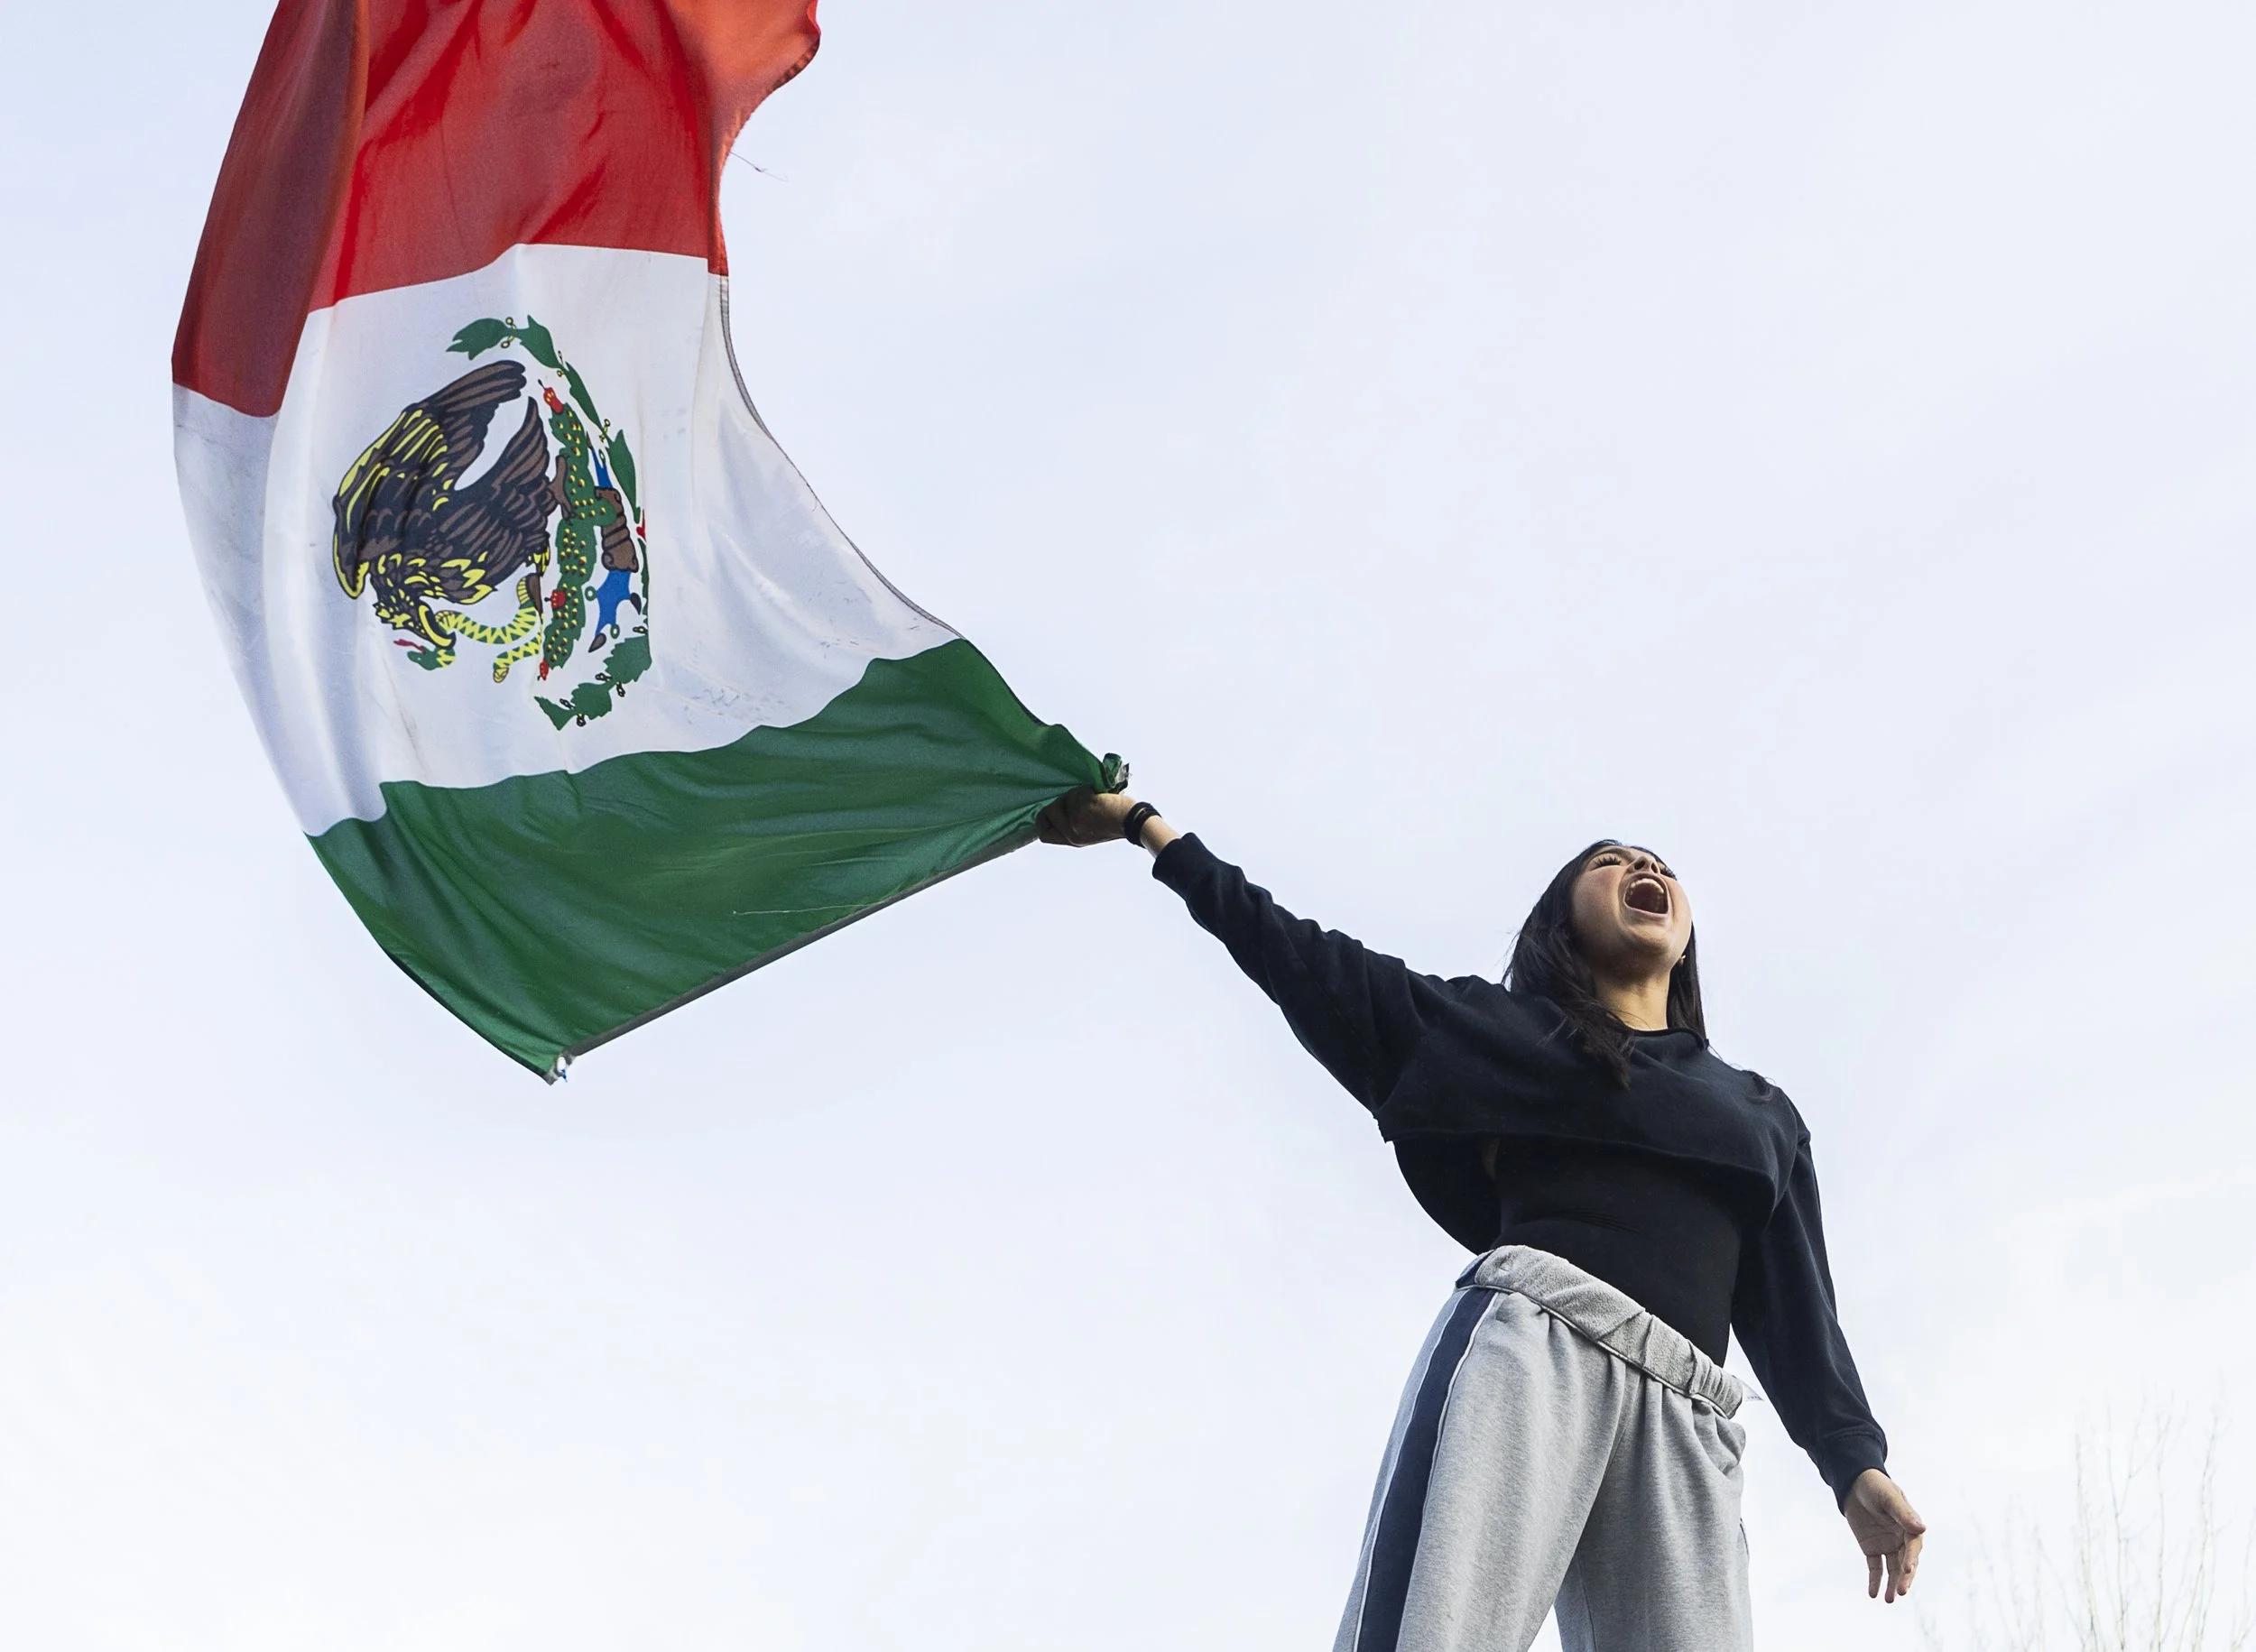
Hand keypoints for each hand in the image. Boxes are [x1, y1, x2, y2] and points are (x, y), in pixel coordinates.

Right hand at [1036, 787, 1134, 846]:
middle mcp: (1071, 833)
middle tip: (1076, 800)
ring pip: (1063, 798)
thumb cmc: (1116, 822)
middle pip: (1047, 813)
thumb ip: (1073, 825)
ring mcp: (1076, 820)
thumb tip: (1059, 808)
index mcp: (1073, 840)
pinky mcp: (1083, 807)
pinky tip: (1099, 796)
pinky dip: (1087, 789)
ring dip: (1076, 794)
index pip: (1045, 835)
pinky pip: (1077, 791)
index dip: (1043, 822)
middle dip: (1057, 803)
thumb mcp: (1090, 832)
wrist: (1132, 821)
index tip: (1049, 811)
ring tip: (1094, 798)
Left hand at [1844, 1469, 1924, 1602]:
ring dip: (1892, 1584)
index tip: (1908, 1570)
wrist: (1854, 1484)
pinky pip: (1875, 1568)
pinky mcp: (1873, 1549)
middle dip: (1904, 1578)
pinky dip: (1875, 1581)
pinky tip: (1873, 1594)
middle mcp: (1902, 1539)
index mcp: (1910, 1527)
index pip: (1913, 1546)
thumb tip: (1922, 1529)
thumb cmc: (1876, 1486)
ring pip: (1893, 1569)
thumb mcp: (1888, 1497)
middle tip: (1901, 1592)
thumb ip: (1903, 1513)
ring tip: (1889, 1600)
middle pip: (1906, 1562)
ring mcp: (1888, 1545)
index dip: (1911, 1558)